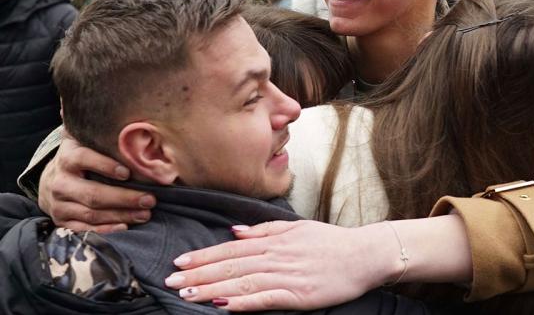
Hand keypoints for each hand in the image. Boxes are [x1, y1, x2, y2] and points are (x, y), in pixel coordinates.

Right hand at [39, 133, 155, 231]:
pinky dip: (108, 229)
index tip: (128, 172)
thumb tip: (104, 94)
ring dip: (122, 215)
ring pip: (93, 213)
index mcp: (68, 156)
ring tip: (146, 212)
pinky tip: (127, 226)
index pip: (84, 159)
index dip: (105, 166)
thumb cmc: (81, 155)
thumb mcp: (85, 137)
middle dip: (124, 198)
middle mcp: (61, 181)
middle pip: (93, 193)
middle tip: (150, 199)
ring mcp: (60, 204)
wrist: (53, 180)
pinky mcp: (63, 221)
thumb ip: (97, 123)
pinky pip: (86, 229)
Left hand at [164, 220, 393, 310]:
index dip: (204, 256)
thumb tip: (235, 231)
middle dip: (198, 275)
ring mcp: (286, 276)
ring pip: (242, 283)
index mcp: (274, 241)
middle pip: (230, 266)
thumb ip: (264, 229)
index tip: (180, 262)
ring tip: (187, 296)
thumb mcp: (297, 227)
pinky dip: (244, 302)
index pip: (231, 249)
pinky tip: (225, 306)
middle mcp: (276, 256)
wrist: (363, 255)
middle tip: (171, 281)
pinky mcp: (299, 295)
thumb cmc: (331, 242)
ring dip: (212, 289)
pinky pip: (266, 299)